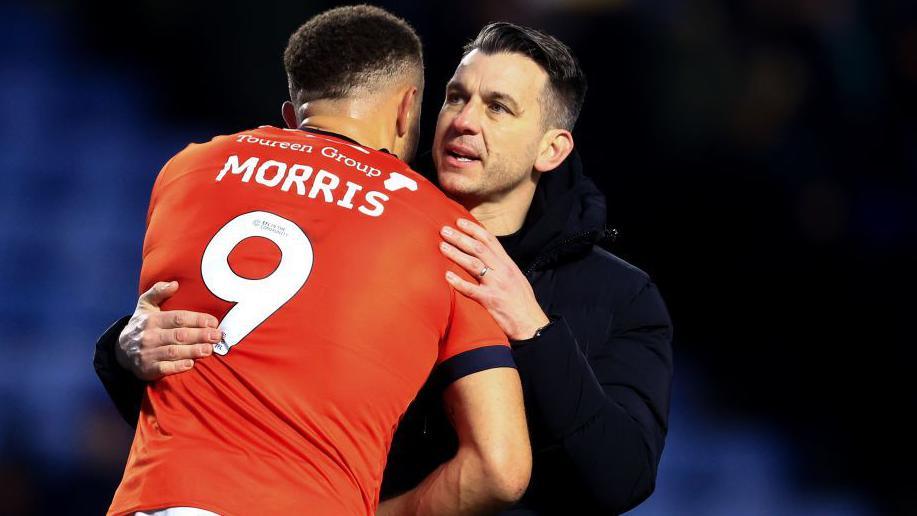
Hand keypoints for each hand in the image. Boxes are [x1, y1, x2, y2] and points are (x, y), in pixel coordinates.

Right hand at [117, 281, 220, 380]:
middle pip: (179, 335)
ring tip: (210, 349)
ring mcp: (147, 354)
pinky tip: (191, 364)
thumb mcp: (146, 305)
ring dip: (193, 351)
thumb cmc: (142, 324)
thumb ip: (158, 291)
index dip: (197, 320)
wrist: (121, 350)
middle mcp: (149, 336)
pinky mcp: (147, 369)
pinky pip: (164, 368)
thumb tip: (174, 283)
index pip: (178, 318)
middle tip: (217, 336)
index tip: (213, 322)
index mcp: (151, 319)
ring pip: (173, 352)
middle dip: (200, 335)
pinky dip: (178, 366)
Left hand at [440, 218, 549, 340]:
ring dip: (456, 254)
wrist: (532, 324)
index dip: (474, 229)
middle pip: (479, 249)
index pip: (490, 240)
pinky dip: (458, 282)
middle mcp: (503, 271)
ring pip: (473, 264)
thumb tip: (486, 257)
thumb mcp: (516, 278)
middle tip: (444, 230)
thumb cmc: (522, 303)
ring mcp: (496, 285)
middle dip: (460, 237)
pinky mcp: (490, 301)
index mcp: (508, 264)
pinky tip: (446, 276)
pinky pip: (471, 289)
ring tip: (441, 246)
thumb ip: (501, 267)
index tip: (459, 221)